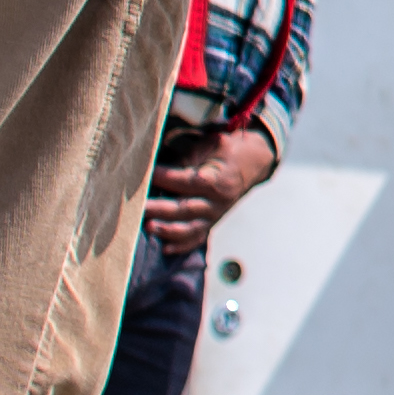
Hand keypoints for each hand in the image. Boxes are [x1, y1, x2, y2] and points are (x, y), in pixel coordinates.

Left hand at [145, 116, 277, 255]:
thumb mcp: (211, 144)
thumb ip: (188, 157)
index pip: (186, 182)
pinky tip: (166, 249)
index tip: (146, 174)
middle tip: (138, 208)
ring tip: (149, 228)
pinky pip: (198, 238)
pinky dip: (182, 245)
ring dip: (168, 230)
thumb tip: (158, 167)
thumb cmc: (228, 149)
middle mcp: (218, 201)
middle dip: (159, 209)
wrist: (255, 161)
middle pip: (185, 208)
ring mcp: (216, 215)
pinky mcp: (213, 222)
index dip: (165, 178)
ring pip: (191, 228)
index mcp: (217, 180)